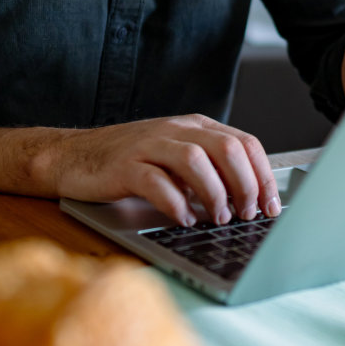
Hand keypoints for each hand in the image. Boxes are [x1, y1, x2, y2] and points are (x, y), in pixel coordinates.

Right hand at [50, 114, 279, 226]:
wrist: (73, 157)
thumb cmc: (130, 163)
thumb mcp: (176, 158)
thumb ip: (209, 170)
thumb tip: (249, 201)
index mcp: (196, 126)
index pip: (245, 142)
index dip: (263, 176)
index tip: (271, 207)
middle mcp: (176, 129)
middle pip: (227, 148)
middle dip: (245, 185)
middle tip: (246, 215)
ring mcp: (149, 145)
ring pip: (196, 160)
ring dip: (215, 194)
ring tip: (218, 219)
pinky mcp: (124, 165)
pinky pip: (156, 182)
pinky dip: (176, 203)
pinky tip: (183, 219)